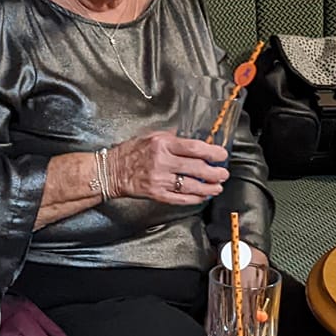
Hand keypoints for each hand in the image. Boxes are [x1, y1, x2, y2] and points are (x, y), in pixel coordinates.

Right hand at [107, 130, 229, 205]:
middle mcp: (162, 162)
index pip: (194, 148)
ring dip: (208, 188)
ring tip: (218, 187)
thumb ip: (173, 139)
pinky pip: (180, 198)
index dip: (212, 152)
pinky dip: (194, 198)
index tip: (222, 155)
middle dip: (215, 172)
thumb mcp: (152, 137)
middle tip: (223, 173)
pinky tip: (202, 196)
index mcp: (162, 144)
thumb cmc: (131, 152)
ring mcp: (159, 180)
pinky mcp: (156, 194)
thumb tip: (195, 142)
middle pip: (196, 168)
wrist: (111, 171)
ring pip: (191, 186)